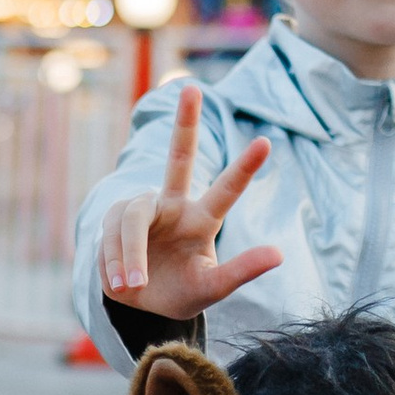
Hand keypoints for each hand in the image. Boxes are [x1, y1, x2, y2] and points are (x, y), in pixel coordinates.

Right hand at [95, 88, 283, 318]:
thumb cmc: (181, 291)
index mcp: (202, 220)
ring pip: (133, 219)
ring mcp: (142, 209)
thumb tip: (281, 253)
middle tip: (192, 88)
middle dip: (185, 124)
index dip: (244, 167)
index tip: (266, 141)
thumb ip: (241, 271)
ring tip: (133, 285)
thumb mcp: (212, 288)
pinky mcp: (113, 219)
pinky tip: (121, 283)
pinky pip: (112, 235)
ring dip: (132, 255)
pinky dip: (116, 264)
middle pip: (178, 159)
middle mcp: (173, 206)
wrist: (139, 306)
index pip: (226, 190)